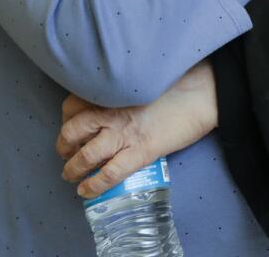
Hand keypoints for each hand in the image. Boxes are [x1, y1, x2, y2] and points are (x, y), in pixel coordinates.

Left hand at [57, 61, 218, 197]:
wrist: (205, 92)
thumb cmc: (179, 79)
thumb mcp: (140, 77)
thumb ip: (120, 88)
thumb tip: (110, 98)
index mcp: (111, 91)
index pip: (72, 106)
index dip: (66, 119)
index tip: (71, 124)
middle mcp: (112, 112)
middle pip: (71, 132)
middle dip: (64, 146)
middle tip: (67, 152)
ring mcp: (125, 133)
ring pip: (85, 155)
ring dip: (72, 169)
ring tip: (71, 175)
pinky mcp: (142, 151)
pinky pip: (110, 173)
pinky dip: (94, 185)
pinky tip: (86, 191)